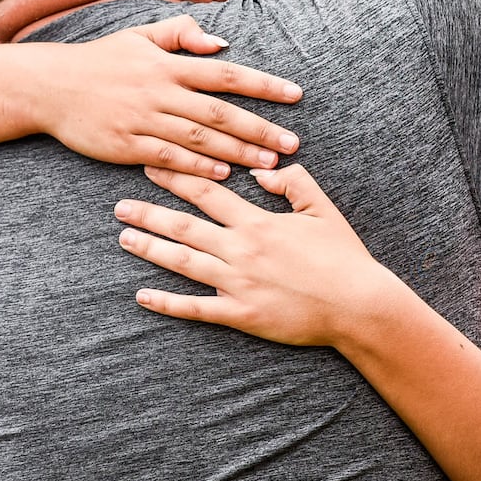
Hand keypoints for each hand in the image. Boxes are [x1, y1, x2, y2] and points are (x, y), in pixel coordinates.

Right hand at [34, 15, 301, 179]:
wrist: (49, 86)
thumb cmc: (98, 61)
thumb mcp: (138, 36)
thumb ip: (180, 35)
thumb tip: (220, 42)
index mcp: (167, 65)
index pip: (226, 74)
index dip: (263, 85)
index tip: (294, 95)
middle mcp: (159, 92)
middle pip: (220, 112)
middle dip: (260, 128)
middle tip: (292, 142)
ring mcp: (142, 120)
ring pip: (199, 139)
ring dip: (237, 152)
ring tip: (269, 163)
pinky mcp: (126, 145)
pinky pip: (168, 158)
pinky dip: (197, 166)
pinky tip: (223, 173)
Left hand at [113, 163, 406, 346]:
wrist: (359, 305)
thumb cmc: (344, 257)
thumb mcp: (323, 209)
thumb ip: (293, 183)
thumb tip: (262, 172)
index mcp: (258, 222)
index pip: (207, 193)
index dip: (176, 177)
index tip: (150, 166)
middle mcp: (241, 249)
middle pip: (185, 226)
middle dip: (149, 213)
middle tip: (120, 205)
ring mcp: (238, 283)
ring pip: (183, 262)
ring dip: (150, 249)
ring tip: (124, 239)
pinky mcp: (241, 314)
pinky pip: (196, 308)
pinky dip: (167, 303)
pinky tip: (142, 296)